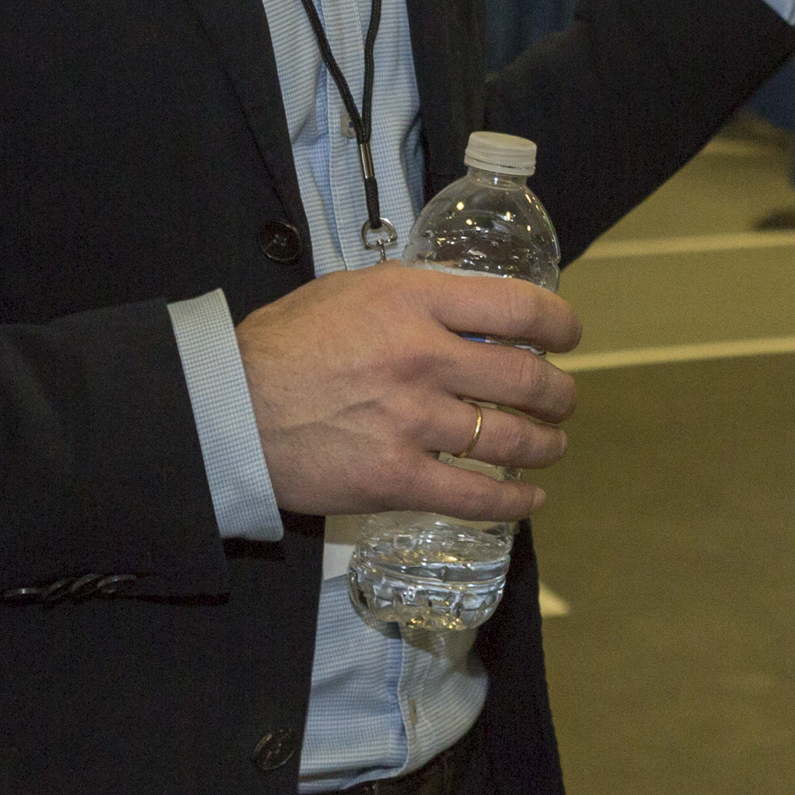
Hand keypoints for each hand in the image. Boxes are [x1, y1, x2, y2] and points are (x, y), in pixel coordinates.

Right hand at [237, 265, 581, 520]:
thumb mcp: (352, 292)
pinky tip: (527, 500)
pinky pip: (475, 495)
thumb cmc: (283, 345)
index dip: (559, 324)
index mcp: (413, 300)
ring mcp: (412, 421)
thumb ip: (414, 298)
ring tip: (550, 445)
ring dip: (545, 445)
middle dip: (558, 393)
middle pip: (526, 378)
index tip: (568, 337)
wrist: (226, 408)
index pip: (518, 306)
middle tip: (562, 399)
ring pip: (510, 439)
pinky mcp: (396, 478)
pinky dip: (513, 502)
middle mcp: (422, 356)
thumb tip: (469, 307)